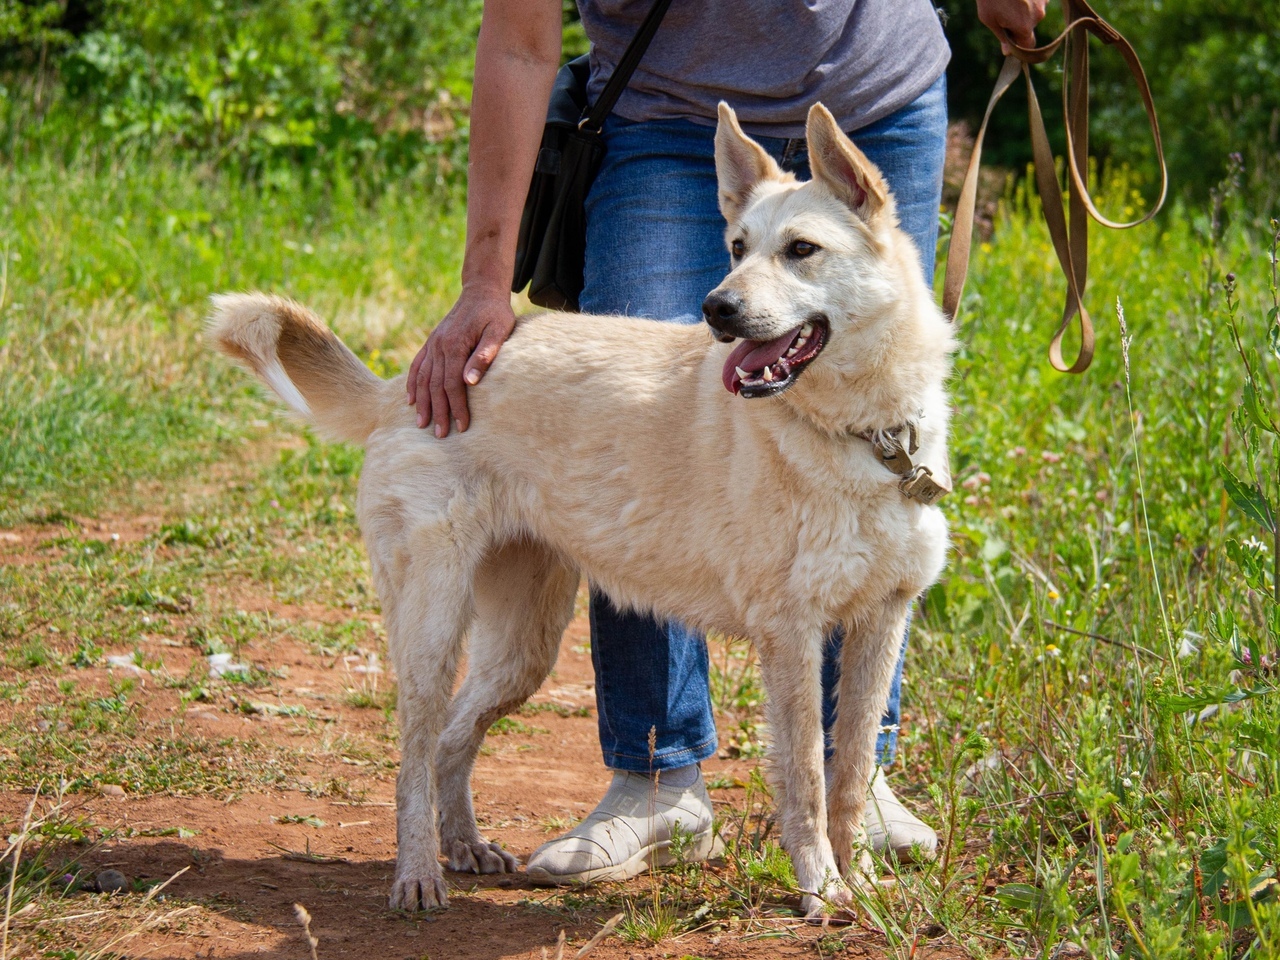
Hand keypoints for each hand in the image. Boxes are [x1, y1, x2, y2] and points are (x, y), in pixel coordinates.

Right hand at [406, 285, 515, 436]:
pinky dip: (412, 384)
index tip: (461, 426)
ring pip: (422, 378)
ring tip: (421, 424)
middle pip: (435, 385)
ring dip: (422, 403)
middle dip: (438, 412)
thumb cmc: (495, 313)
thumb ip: (485, 355)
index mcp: (455, 345)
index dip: (456, 407)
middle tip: (440, 435)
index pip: (452, 384)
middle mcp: (439, 346)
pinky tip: (410, 400)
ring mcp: (433, 344)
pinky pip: (417, 366)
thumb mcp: (499, 330)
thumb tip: (470, 381)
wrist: (481, 291)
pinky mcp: (432, 342)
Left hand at [976, 0, 1047, 52]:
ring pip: (1034, 12)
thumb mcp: (989, 19)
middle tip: (1003, 12)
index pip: (1028, 46)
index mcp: (1024, 27)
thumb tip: (1008, 52)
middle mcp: (1038, 15)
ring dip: (1024, 9)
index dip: (1020, 46)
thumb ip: (1002, 36)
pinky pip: (1037, 0)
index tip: (1010, 42)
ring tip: (1009, 0)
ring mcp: (1044, 1)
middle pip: (1030, 27)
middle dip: (1018, 24)